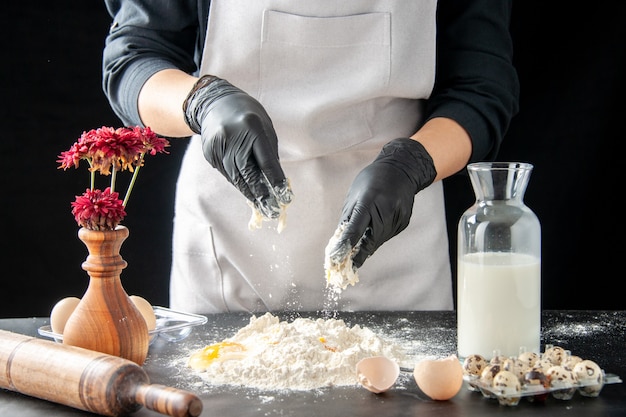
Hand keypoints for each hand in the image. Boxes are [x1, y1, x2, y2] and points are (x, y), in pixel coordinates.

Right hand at [183, 75, 292, 218]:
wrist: (214, 103)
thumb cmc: (247, 115)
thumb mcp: (264, 126)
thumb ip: (269, 151)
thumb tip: (276, 180)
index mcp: (251, 127)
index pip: (265, 160)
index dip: (275, 180)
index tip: (284, 196)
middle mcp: (232, 137)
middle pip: (248, 173)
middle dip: (262, 194)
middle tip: (272, 210)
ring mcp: (218, 146)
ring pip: (236, 177)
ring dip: (250, 194)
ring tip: (263, 207)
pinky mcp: (209, 153)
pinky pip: (227, 173)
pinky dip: (239, 183)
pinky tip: (248, 191)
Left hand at [327, 138, 436, 268]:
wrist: (402, 170)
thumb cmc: (372, 181)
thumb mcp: (354, 195)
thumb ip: (347, 220)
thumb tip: (338, 242)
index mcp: (369, 200)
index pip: (355, 229)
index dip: (345, 246)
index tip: (336, 260)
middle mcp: (385, 210)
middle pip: (369, 241)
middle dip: (356, 255)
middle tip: (345, 267)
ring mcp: (397, 217)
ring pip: (378, 241)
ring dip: (366, 247)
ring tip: (357, 249)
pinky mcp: (403, 223)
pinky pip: (386, 236)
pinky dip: (377, 238)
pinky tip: (375, 230)